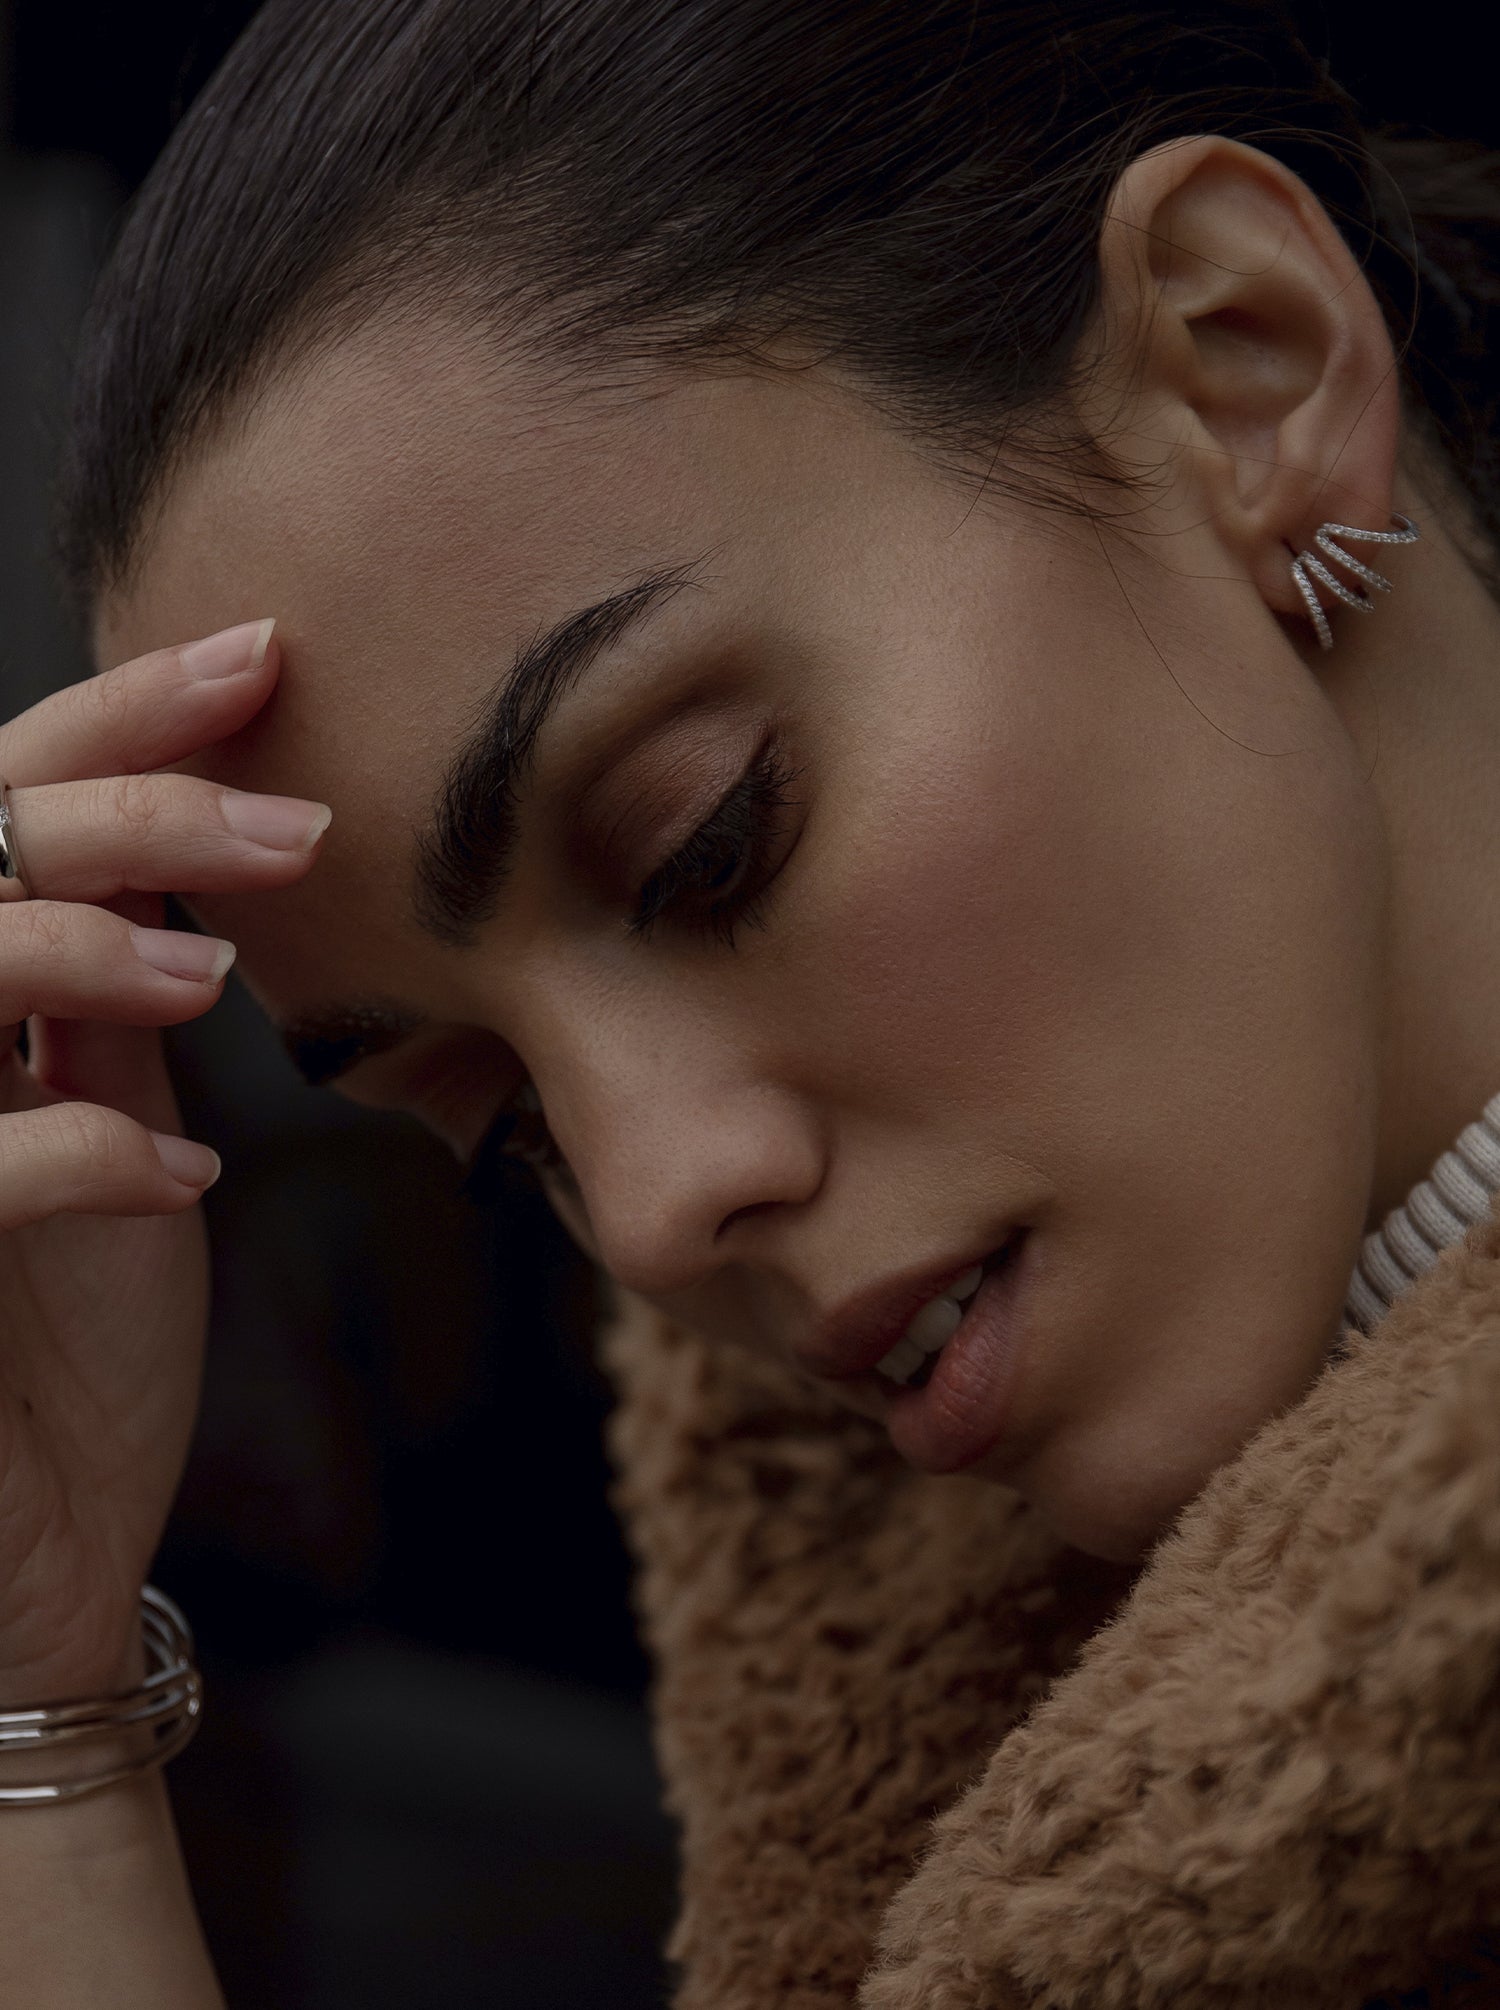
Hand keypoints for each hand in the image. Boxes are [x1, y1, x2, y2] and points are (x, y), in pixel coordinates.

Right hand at [0, 621, 326, 1707]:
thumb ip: (116, 997)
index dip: (122, 717)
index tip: (263, 655)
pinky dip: (75, 1157)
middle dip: (126, 807)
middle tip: (296, 827)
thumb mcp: (107, 1130)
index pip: (2, 797)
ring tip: (213, 976)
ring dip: (76, 949)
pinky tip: (182, 1183)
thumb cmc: (64, 1342)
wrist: (27, 1546)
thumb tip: (200, 854)